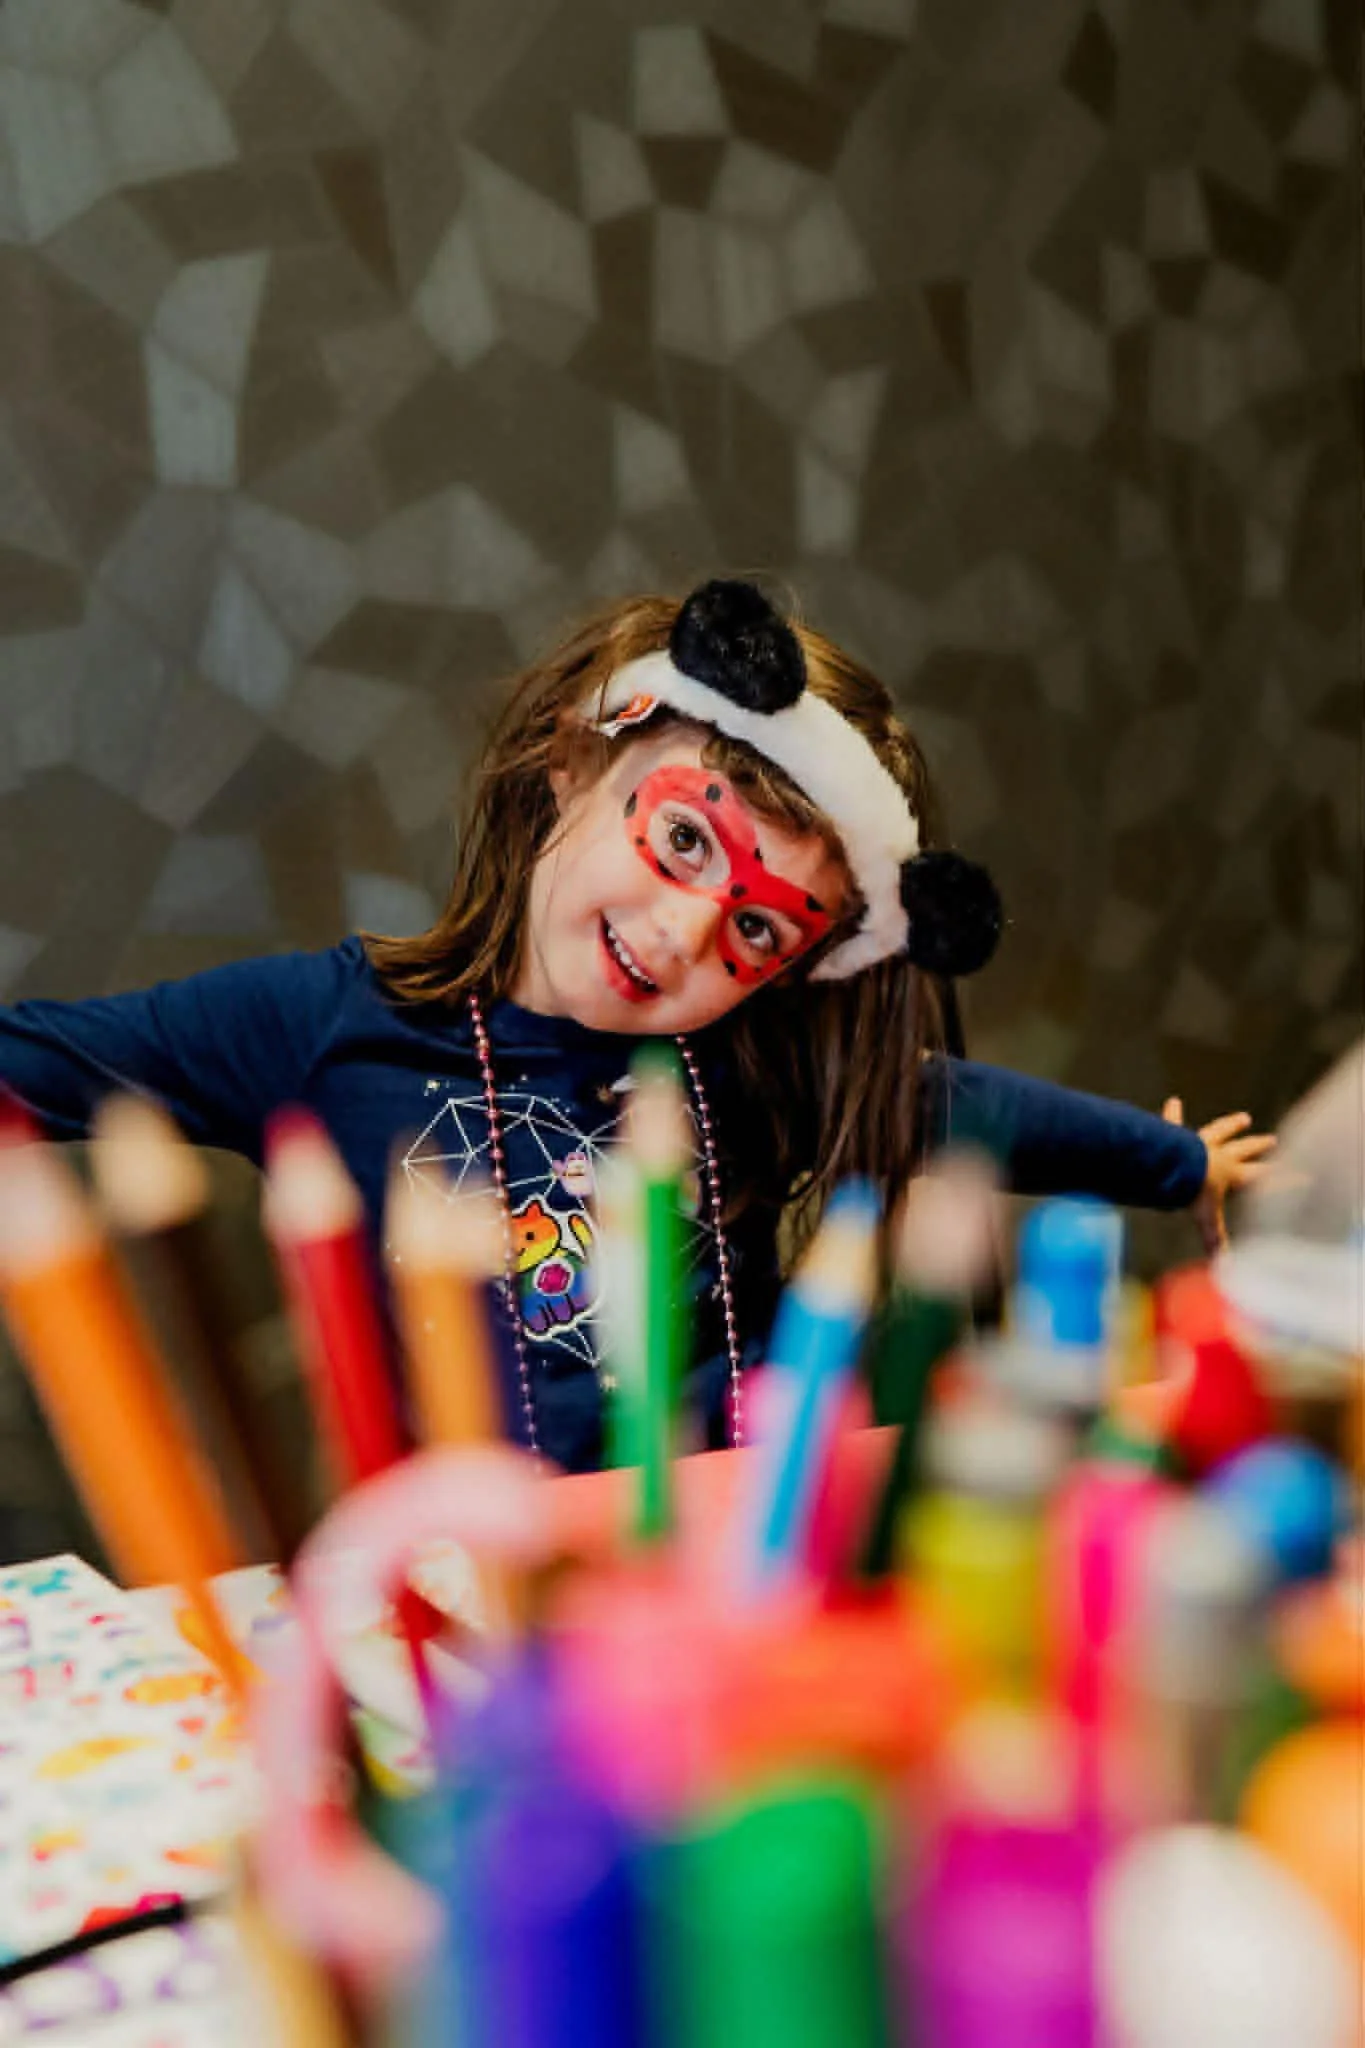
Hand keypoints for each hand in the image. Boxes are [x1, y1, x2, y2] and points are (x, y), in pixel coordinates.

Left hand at [1162, 1097, 1276, 1255]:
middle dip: (1258, 1146)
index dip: (1284, 1178)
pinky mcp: (1178, 1137)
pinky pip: (1175, 1124)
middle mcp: (1219, 1155)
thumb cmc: (1190, 1192)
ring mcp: (1199, 1143)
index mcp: (1231, 1175)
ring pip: (1219, 1131)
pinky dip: (1173, 1114)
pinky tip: (1173, 1101)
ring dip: (1231, 1125)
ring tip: (1243, 1118)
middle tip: (1271, 1139)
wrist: (1170, 1167)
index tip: (1304, 1175)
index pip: (1262, 1177)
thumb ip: (1216, 1241)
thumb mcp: (1206, 1220)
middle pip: (1244, 1150)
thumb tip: (1225, 1268)